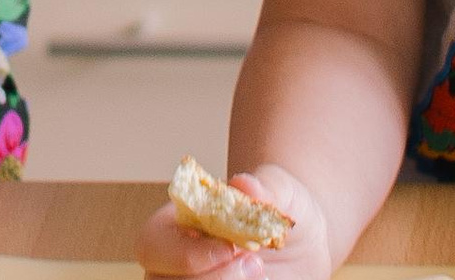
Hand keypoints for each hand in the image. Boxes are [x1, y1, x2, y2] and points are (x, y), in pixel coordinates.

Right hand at [138, 168, 331, 279]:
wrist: (302, 243)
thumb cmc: (280, 208)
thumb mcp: (282, 192)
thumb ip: (266, 187)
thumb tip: (243, 184)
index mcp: (176, 225)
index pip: (152, 243)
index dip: (184, 253)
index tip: (231, 247)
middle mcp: (175, 266)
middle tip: (256, 265)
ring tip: (262, 277)